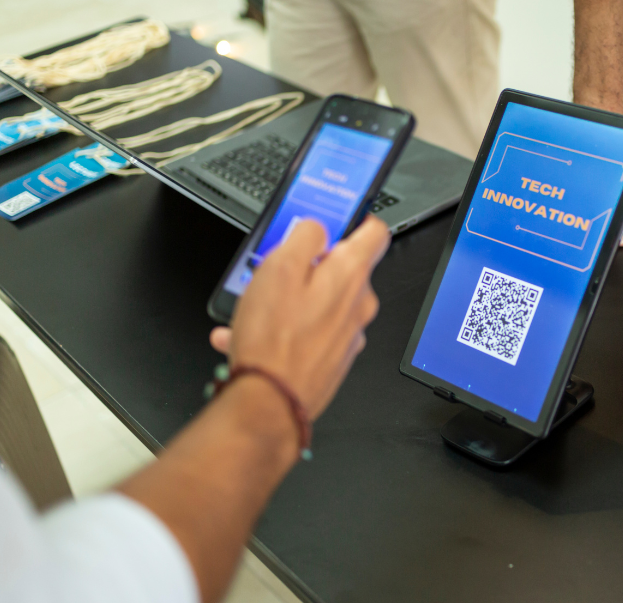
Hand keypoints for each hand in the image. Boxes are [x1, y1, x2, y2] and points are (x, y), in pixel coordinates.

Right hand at [211, 217, 389, 417]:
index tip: (338, 217)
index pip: (375, 233)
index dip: (356, 219)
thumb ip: (304, 237)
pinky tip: (248, 335)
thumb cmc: (274, 341)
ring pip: (320, 304)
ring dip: (290, 301)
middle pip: (342, 270)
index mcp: (350, 275)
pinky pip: (309, 333)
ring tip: (254, 308)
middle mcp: (358, 306)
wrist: (269, 404)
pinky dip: (284, 330)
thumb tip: (316, 227)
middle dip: (311, 266)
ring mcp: (348, 335)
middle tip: (279, 269)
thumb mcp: (279, 267)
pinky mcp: (332, 359)